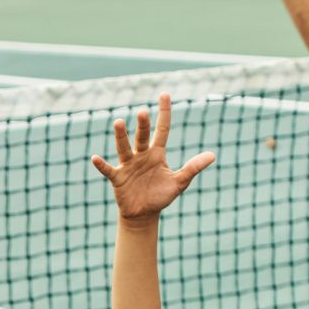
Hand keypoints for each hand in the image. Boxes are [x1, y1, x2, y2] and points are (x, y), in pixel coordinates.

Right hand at [89, 94, 215, 224]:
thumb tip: (212, 155)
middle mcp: (142, 155)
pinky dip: (102, 165)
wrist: (144, 214)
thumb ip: (193, 168)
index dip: (164, 112)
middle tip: (143, 112)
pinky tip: (95, 158)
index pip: (162, 129)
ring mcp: (128, 165)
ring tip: (118, 122)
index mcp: (157, 154)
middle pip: (142, 136)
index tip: (164, 94)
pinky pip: (109, 170)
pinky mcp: (118, 178)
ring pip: (124, 148)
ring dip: (121, 136)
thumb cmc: (161, 196)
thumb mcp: (179, 182)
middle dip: (143, 125)